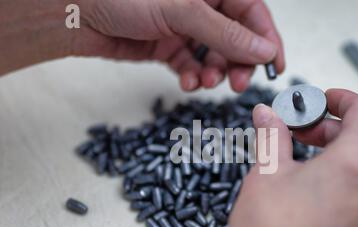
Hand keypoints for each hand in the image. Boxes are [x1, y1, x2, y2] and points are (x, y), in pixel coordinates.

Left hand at [75, 0, 284, 91]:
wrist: (77, 13)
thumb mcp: (183, 10)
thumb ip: (226, 33)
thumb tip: (263, 50)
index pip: (253, 12)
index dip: (266, 40)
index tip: (275, 66)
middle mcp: (202, 6)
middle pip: (236, 38)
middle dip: (238, 63)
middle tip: (237, 82)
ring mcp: (184, 27)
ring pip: (215, 56)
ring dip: (214, 74)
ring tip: (206, 82)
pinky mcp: (169, 46)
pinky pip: (192, 66)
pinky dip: (192, 77)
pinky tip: (187, 81)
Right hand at [220, 89, 357, 226]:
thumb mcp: (265, 174)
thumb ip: (273, 136)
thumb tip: (268, 115)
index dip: (341, 100)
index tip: (324, 102)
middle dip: (331, 134)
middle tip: (300, 137)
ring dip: (339, 166)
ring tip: (304, 175)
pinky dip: (347, 196)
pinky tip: (316, 206)